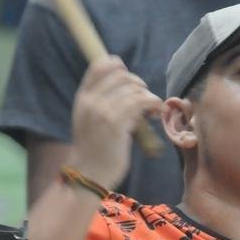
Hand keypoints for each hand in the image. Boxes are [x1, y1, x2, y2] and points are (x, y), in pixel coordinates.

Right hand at [70, 56, 162, 188]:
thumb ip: (101, 102)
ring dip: (148, 96)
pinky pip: (140, 102)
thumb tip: (128, 86)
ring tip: (153, 110)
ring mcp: (102, 112)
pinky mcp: (116, 124)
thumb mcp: (90, 120)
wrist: (88, 174)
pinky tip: (156, 113)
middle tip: (145, 99)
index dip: (118, 65)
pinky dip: (154, 103)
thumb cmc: (94, 149)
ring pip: (133, 88)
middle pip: (121, 74)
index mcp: (83, 98)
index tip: (130, 81)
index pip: (99, 65)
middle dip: (138, 84)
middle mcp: (90, 101)